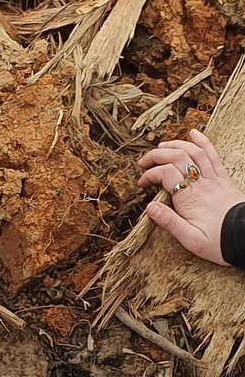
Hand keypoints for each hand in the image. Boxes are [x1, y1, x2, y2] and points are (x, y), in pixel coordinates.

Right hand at [138, 129, 244, 263]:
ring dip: (175, 145)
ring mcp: (213, 179)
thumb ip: (170, 222)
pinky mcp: (223, 179)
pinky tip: (194, 133)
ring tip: (161, 147)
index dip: (149, 174)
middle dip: (156, 156)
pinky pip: (212, 155)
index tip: (141, 183)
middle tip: (143, 162)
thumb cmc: (218, 242)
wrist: (244, 238)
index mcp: (189, 199)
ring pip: (193, 152)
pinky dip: (203, 142)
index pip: (165, 174)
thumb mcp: (190, 239)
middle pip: (176, 158)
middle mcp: (201, 184)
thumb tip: (150, 207)